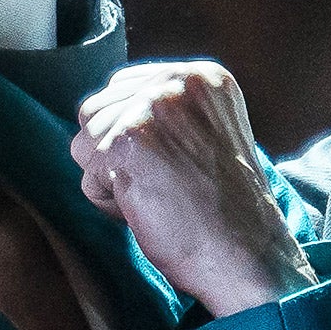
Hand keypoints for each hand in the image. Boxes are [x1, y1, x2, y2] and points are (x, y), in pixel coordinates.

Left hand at [71, 62, 314, 315]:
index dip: (131, 136)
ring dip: (110, 179)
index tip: (171, 166)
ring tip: (158, 195)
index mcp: (202, 77)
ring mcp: (153, 107)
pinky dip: (110, 204)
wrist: (245, 252)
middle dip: (115, 156)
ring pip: (85, 141)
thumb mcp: (206, 135)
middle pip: (97, 111)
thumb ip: (165, 112)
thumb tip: (100, 113)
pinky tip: (151, 209)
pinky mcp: (130, 141)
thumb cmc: (224, 208)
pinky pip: (89, 177)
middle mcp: (177, 82)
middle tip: (165, 184)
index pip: (123, 87)